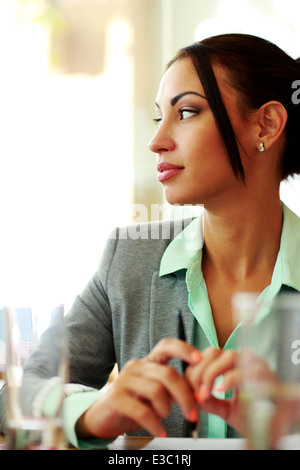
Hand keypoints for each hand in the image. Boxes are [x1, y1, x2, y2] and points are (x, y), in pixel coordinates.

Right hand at [76, 338, 201, 438]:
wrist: (102, 417)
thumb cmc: (134, 403)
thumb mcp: (156, 393)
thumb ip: (174, 389)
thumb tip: (200, 391)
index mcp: (148, 362)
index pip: (166, 346)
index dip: (184, 349)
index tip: (199, 358)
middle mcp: (137, 367)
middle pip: (168, 373)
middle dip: (185, 395)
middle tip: (193, 413)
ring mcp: (124, 381)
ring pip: (157, 391)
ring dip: (166, 410)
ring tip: (163, 419)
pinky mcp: (115, 398)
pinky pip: (143, 411)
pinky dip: (155, 424)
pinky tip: (159, 431)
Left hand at [185, 347, 278, 433]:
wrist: (275, 423)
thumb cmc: (253, 412)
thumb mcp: (225, 408)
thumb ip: (209, 401)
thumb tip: (195, 396)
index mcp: (230, 364)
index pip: (207, 355)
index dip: (195, 370)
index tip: (190, 388)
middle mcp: (242, 359)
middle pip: (214, 352)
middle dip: (200, 371)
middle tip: (197, 391)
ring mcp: (255, 364)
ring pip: (228, 356)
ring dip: (212, 373)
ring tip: (207, 391)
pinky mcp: (264, 373)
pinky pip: (244, 370)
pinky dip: (229, 380)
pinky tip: (220, 390)